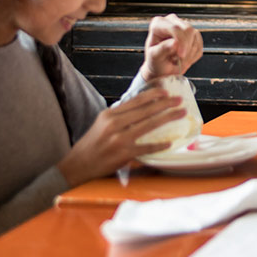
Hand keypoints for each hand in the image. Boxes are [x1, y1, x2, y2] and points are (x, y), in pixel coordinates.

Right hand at [57, 87, 185, 185]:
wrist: (76, 165)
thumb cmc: (92, 144)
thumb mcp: (102, 124)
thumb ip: (119, 115)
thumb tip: (141, 107)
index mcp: (109, 114)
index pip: (135, 101)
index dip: (153, 95)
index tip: (166, 91)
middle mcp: (114, 124)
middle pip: (145, 110)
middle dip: (165, 104)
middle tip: (180, 100)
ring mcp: (119, 139)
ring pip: (149, 125)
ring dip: (167, 118)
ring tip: (180, 113)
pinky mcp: (123, 154)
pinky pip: (146, 148)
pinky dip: (159, 145)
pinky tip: (170, 143)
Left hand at [139, 14, 203, 82]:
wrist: (162, 67)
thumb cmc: (156, 61)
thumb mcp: (154, 57)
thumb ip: (162, 49)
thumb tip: (175, 43)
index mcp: (158, 23)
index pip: (175, 28)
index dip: (182, 41)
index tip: (181, 55)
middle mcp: (172, 21)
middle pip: (188, 30)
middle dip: (187, 48)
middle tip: (180, 61)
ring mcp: (184, 26)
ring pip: (195, 38)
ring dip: (189, 54)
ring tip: (179, 61)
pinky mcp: (193, 34)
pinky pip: (199, 44)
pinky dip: (193, 55)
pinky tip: (184, 58)